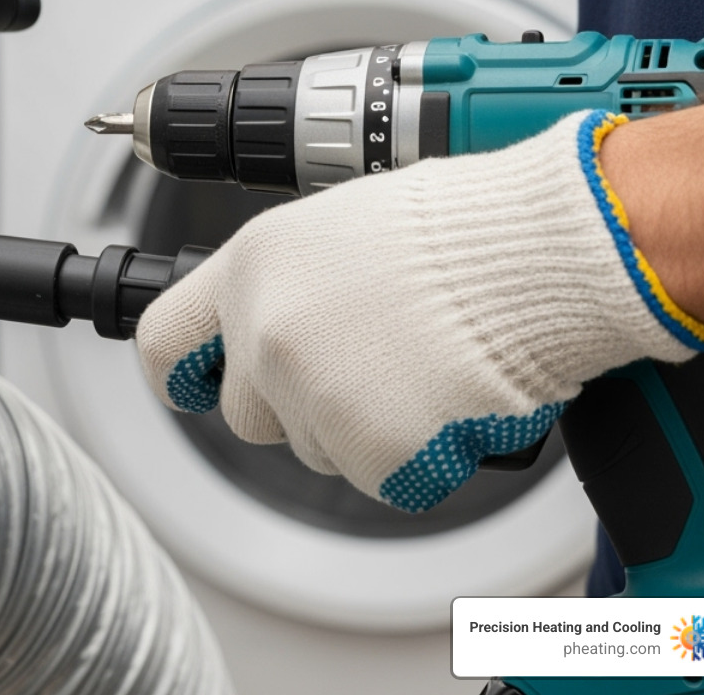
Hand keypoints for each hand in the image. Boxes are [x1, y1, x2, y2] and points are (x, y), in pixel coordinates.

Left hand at [136, 110, 703, 511]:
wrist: (541, 250)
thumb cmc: (461, 226)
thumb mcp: (332, 228)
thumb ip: (280, 283)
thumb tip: (262, 321)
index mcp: (249, 268)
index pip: (162, 342)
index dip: (179, 375)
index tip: (192, 387)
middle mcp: (265, 334)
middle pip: (246, 415)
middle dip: (297, 406)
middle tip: (370, 366)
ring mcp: (314, 396)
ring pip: (315, 449)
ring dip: (361, 426)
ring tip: (422, 364)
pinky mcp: (373, 451)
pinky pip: (381, 477)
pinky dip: (418, 455)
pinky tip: (448, 397)